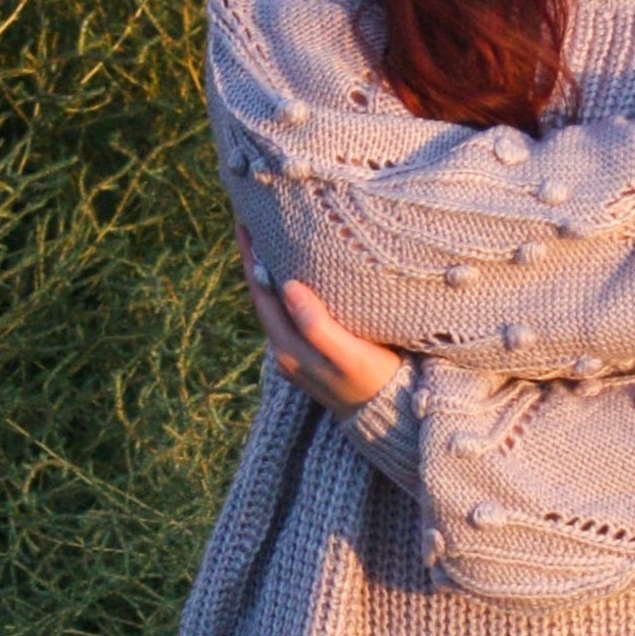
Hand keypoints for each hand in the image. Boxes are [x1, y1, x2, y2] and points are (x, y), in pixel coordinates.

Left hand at [235, 224, 402, 415]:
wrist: (388, 414)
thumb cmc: (374, 379)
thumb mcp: (347, 355)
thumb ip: (317, 325)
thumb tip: (288, 285)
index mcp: (288, 349)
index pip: (262, 294)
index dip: (253, 259)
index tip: (246, 224)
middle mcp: (284, 352)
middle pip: (262, 296)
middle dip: (256, 260)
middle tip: (254, 221)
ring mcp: (296, 354)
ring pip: (274, 305)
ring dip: (270, 273)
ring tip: (270, 239)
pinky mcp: (309, 354)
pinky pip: (288, 313)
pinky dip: (285, 288)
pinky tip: (296, 272)